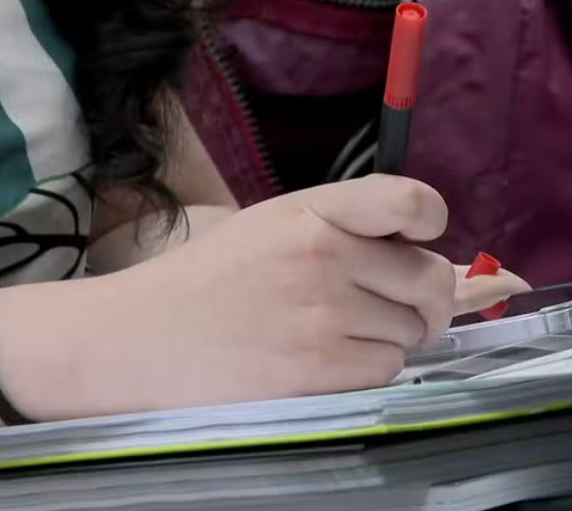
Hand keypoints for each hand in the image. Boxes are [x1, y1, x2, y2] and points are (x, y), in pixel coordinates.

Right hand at [7, 175, 527, 418]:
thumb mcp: (268, 227)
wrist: (140, 338)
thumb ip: (342, 229)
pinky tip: (327, 360)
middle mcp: (324, 256)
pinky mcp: (318, 369)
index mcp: (310, 211)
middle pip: (428, 278)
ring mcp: (323, 315)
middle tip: (393, 307)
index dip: (431, 222)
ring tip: (338, 333)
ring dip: (390, 336)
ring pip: (412, 331)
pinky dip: (369, 369)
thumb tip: (429, 252)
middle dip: (423, 298)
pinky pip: (387, 370)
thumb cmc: (204, 280)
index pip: (410, 202)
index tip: (422, 239)